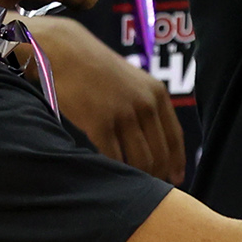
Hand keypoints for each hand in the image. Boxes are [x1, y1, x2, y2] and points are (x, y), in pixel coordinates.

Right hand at [29, 15, 185, 182]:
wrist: (64, 52)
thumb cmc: (95, 69)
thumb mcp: (132, 81)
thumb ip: (145, 106)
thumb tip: (153, 138)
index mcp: (157, 94)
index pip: (175, 137)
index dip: (177, 161)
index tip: (176, 179)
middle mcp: (145, 105)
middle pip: (159, 153)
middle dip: (156, 175)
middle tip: (149, 190)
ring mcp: (122, 114)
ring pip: (139, 160)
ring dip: (137, 178)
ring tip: (129, 188)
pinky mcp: (98, 123)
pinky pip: (113, 158)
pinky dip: (113, 172)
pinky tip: (109, 178)